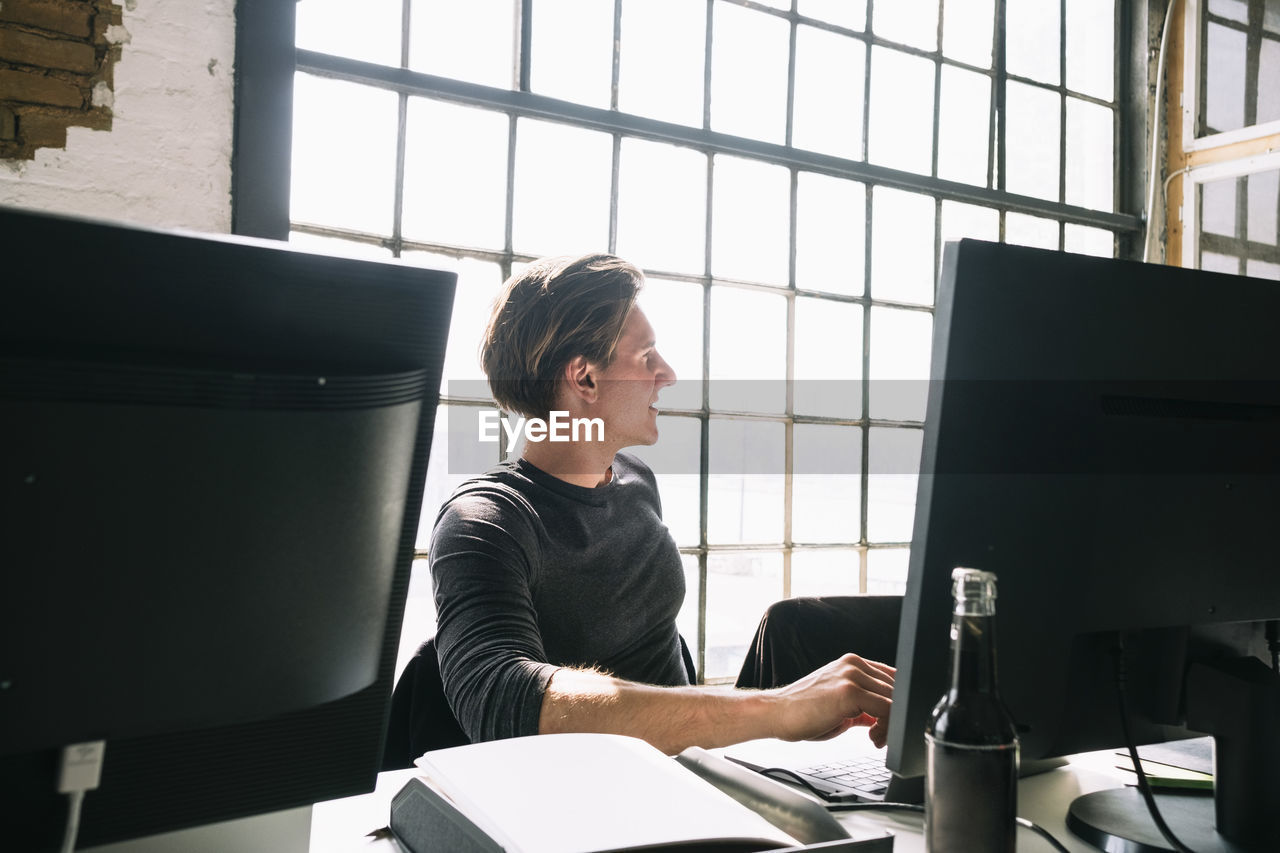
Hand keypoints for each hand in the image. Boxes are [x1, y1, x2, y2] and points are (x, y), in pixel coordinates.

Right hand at [769, 654, 895, 747]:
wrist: (776, 713)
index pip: (893, 679)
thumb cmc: (802, 711)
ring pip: (895, 700)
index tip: (888, 725)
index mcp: (852, 664)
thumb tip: (884, 715)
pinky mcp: (850, 691)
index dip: (897, 704)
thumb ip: (863, 704)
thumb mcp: (839, 704)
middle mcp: (854, 665)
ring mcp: (852, 676)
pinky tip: (872, 738)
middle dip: (895, 717)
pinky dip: (887, 728)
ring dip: (892, 725)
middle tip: (880, 737)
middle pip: (897, 690)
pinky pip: (887, 710)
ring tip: (876, 739)